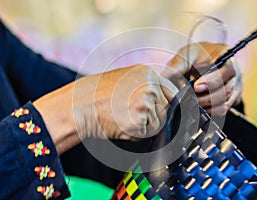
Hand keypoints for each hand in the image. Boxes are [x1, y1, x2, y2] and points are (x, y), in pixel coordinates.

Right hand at [33, 65, 176, 153]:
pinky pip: (146, 134)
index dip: (168, 103)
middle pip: (166, 109)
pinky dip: (135, 135)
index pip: (173, 91)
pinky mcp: (138, 121)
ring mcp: (145, 103)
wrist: (79, 105)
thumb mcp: (126, 78)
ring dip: (143, 126)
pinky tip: (121, 125)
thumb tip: (167, 98)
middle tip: (131, 113)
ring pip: (158, 124)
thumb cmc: (99, 93)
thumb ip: (148, 85)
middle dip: (154, 116)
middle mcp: (149, 86)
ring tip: (123, 117)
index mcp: (148, 73)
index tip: (161, 109)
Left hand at [162, 42, 241, 114]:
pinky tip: (198, 107)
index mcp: (228, 58)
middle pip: (226, 91)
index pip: (227, 71)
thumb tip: (162, 79)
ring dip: (206, 106)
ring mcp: (234, 89)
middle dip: (205, 97)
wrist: (208, 61)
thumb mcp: (186, 54)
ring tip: (192, 102)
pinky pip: (222, 111)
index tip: (196, 86)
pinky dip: (208, 112)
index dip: (212, 81)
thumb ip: (176, 66)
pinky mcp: (230, 101)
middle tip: (190, 98)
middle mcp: (235, 75)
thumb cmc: (198, 56)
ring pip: (224, 104)